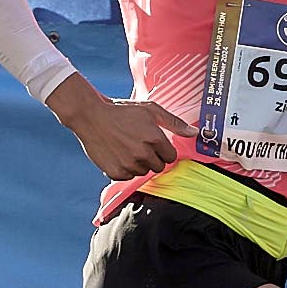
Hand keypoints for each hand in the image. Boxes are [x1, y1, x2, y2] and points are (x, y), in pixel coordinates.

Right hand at [47, 76, 198, 179]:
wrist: (91, 117)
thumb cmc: (122, 111)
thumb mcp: (151, 110)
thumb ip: (174, 123)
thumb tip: (195, 133)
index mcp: (155, 138)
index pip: (171, 157)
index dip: (163, 150)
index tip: (153, 143)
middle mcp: (143, 153)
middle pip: (158, 167)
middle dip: (152, 158)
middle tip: (138, 145)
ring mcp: (128, 164)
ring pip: (143, 172)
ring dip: (138, 164)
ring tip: (126, 148)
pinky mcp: (115, 172)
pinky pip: (128, 177)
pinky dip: (124, 169)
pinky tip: (118, 154)